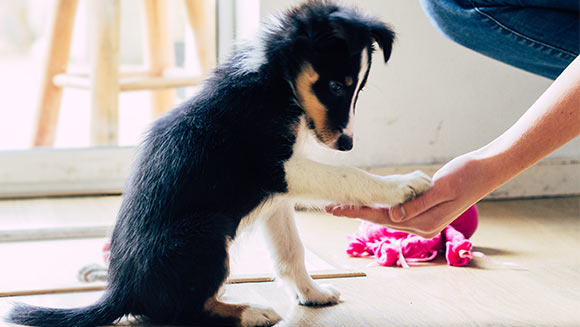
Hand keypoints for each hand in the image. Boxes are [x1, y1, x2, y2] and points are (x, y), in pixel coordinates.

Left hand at [327, 151, 497, 237]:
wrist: (486, 170)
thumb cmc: (466, 176)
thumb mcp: (441, 189)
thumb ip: (416, 205)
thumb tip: (392, 217)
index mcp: (425, 224)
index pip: (382, 218)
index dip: (356, 212)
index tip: (335, 208)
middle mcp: (422, 226)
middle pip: (381, 219)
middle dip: (356, 212)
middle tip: (330, 206)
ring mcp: (424, 220)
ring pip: (387, 215)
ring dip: (366, 209)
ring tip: (344, 203)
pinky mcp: (425, 210)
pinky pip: (397, 210)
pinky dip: (381, 205)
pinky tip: (369, 200)